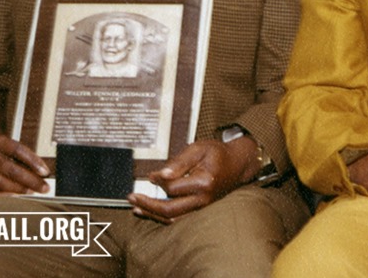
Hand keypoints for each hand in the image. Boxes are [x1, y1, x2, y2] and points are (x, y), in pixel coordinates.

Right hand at [0, 135, 49, 197]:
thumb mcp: (8, 147)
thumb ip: (23, 158)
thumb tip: (42, 173)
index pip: (18, 150)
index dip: (33, 161)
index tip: (45, 172)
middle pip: (12, 169)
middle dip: (31, 180)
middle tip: (44, 188)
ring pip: (2, 183)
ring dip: (20, 189)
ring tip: (32, 192)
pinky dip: (6, 196)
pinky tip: (17, 196)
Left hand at [129, 138, 258, 223]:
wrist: (236, 164)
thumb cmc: (217, 153)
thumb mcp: (198, 148)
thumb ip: (178, 162)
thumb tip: (158, 176)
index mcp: (203, 181)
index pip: (173, 187)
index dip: (158, 182)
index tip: (149, 176)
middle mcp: (203, 199)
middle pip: (170, 210)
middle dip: (148, 205)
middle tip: (131, 197)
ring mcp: (202, 208)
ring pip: (173, 219)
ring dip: (153, 214)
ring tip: (136, 207)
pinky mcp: (200, 211)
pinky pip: (178, 218)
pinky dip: (162, 217)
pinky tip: (150, 212)